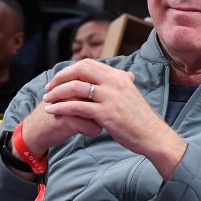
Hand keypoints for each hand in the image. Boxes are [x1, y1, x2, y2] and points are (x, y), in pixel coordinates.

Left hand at [40, 59, 186, 176]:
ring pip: (75, 88)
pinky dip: (61, 108)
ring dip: (56, 93)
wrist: (153, 136)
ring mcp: (110, 98)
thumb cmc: (141, 119)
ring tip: (47, 101)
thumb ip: (120, 85)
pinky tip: (53, 111)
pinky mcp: (106, 114)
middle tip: (49, 88)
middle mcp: (115, 83)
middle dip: (60, 78)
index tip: (60, 79)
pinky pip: (77, 106)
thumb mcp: (131, 95)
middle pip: (79, 70)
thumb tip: (117, 76)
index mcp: (120, 76)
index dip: (71, 70)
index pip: (89, 64)